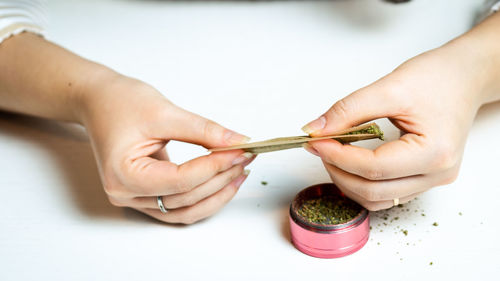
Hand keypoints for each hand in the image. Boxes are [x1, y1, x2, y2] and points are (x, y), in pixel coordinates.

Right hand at [79, 75, 253, 223]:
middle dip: (220, 178)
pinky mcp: (145, 194)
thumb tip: (237, 142)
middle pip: (185, 198)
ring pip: (185, 210)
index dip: (215, 167)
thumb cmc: (119, 102)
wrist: (98, 101)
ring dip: (216, 194)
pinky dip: (203, 196)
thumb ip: (203, 130)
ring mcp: (135, 198)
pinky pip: (179, 206)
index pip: (181, 180)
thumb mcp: (163, 112)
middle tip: (245, 157)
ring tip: (240, 171)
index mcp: (123, 175)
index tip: (240, 151)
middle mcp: (126, 194)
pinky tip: (223, 180)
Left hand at [301, 42, 491, 210]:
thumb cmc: (436, 78)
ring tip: (332, 154)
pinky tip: (349, 162)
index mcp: (434, 153)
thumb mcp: (389, 87)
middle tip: (319, 146)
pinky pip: (386, 193)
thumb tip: (315, 130)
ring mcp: (433, 180)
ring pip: (378, 198)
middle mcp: (437, 174)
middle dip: (338, 171)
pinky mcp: (425, 178)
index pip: (373, 168)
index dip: (337, 157)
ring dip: (348, 181)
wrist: (463, 77)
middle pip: (373, 190)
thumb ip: (348, 110)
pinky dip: (362, 182)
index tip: (315, 141)